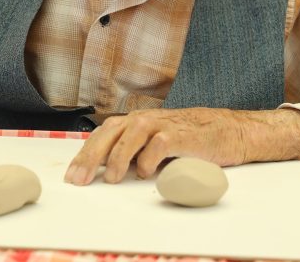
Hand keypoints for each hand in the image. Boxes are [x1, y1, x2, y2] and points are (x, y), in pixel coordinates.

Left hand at [64, 108, 251, 185]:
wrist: (226, 130)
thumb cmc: (188, 140)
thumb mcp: (154, 146)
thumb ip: (133, 154)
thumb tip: (104, 172)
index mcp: (136, 123)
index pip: (103, 135)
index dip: (85, 154)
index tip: (72, 175)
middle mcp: (146, 120)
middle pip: (111, 132)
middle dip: (91, 156)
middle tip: (80, 179)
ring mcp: (164, 125)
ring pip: (132, 133)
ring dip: (118, 155)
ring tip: (111, 178)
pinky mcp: (183, 135)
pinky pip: (160, 143)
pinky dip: (149, 157)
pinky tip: (144, 172)